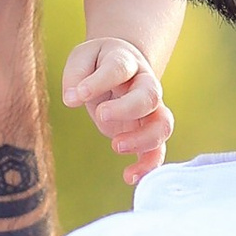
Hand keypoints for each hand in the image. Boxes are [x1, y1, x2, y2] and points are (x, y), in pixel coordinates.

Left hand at [62, 35, 174, 181]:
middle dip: (128, 108)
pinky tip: (129, 177)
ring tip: (116, 146)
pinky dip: (148, 165)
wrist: (122, 66)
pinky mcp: (147, 131)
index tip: (79, 94)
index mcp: (126, 61)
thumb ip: (76, 76)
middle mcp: (145, 84)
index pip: (119, 67)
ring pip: (162, 124)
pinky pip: (157, 149)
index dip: (101, 80)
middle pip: (150, 95)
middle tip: (102, 115)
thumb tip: (73, 98)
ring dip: (143, 140)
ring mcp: (150, 109)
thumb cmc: (98, 62)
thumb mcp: (82, 58)